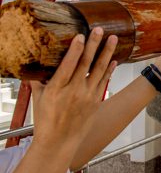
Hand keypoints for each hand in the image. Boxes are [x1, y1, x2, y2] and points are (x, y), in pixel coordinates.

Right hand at [30, 28, 117, 151]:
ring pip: (100, 70)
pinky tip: (114, 60)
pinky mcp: (96, 101)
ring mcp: (87, 96)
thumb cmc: (46, 121)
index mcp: (56, 89)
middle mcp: (74, 91)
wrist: (59, 142)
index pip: (68, 65)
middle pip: (86, 63)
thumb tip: (35, 68)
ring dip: (107, 53)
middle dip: (94, 45)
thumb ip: (39, 82)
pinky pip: (105, 81)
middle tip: (100, 30)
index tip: (81, 36)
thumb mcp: (39, 100)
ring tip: (113, 39)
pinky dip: (110, 70)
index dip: (76, 49)